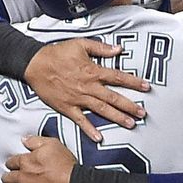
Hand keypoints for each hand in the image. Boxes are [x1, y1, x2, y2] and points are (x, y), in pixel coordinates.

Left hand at [3, 136, 75, 182]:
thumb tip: (24, 139)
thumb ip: (35, 141)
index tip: (12, 164)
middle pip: (8, 177)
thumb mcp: (52, 144)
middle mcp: (23, 177)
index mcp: (26, 162)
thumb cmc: (65, 165)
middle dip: (7, 176)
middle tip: (7, 177)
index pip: (12, 162)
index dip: (11, 163)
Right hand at [24, 38, 148, 142]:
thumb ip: (101, 48)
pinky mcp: (67, 107)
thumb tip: (119, 49)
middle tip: (142, 113)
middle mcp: (88, 86)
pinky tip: (99, 138)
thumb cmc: (58, 53)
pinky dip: (89, 129)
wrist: (36, 65)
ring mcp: (78, 98)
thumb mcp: (81, 44)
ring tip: (130, 124)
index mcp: (93, 71)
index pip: (118, 77)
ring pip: (101, 110)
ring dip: (117, 118)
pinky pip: (80, 120)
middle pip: (113, 98)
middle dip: (130, 106)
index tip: (146, 87)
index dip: (133, 82)